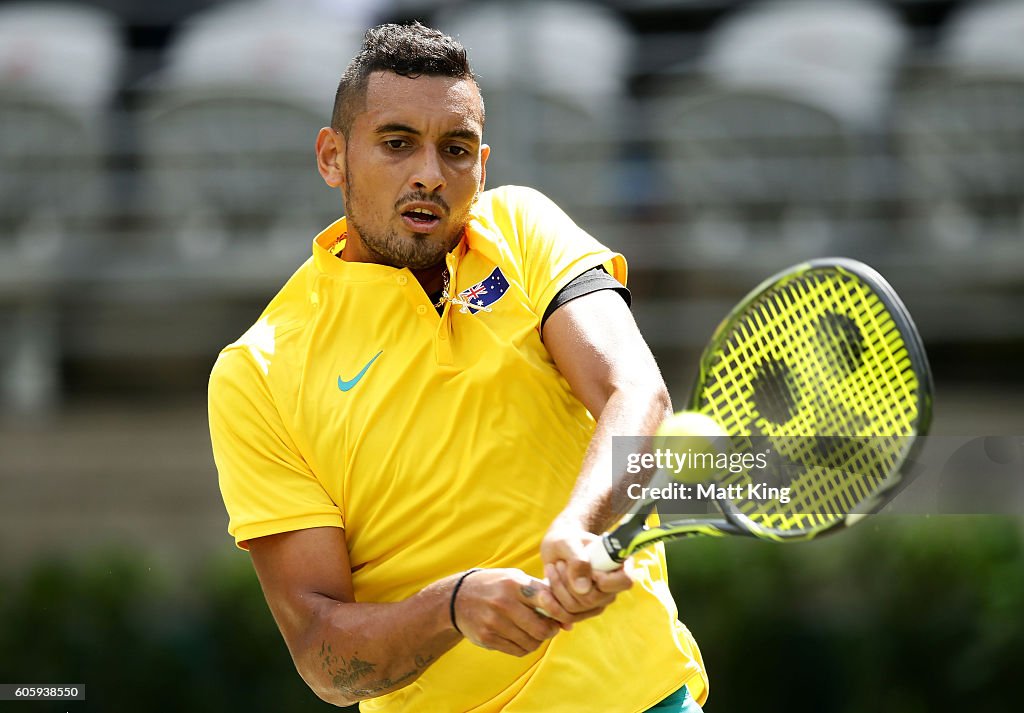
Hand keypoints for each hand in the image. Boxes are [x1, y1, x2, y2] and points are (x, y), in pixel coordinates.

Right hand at [452, 568, 575, 655]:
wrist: (457, 597)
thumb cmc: (495, 586)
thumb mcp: (515, 579)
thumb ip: (542, 595)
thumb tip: (569, 622)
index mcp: (514, 584)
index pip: (547, 602)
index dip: (559, 613)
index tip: (559, 616)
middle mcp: (504, 603)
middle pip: (541, 629)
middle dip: (550, 632)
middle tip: (549, 629)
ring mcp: (494, 622)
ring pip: (530, 643)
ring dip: (537, 641)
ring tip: (533, 632)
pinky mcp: (487, 637)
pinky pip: (516, 650)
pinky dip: (524, 647)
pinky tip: (520, 637)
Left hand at [540, 520, 633, 620]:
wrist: (558, 547)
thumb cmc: (567, 539)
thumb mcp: (568, 542)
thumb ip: (577, 561)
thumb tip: (583, 589)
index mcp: (619, 566)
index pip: (624, 581)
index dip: (604, 579)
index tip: (585, 565)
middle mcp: (611, 588)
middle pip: (593, 600)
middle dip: (568, 582)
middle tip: (559, 563)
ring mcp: (598, 602)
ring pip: (576, 610)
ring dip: (557, 590)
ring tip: (551, 569)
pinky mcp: (582, 611)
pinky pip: (567, 618)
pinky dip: (552, 605)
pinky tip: (544, 592)